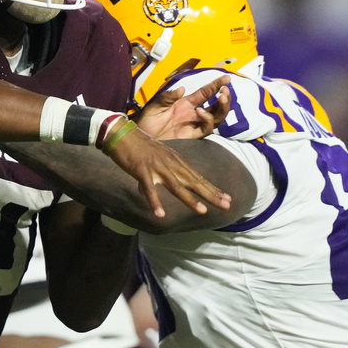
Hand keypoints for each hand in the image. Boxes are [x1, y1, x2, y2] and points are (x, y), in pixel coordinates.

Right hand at [104, 123, 230, 217]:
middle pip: (193, 182)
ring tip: (202, 211)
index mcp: (175, 161)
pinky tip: (160, 214)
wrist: (120, 133)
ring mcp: (157, 166)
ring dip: (189, 199)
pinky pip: (149, 188)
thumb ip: (158, 176)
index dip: (212, 188)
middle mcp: (170, 164)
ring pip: (176, 185)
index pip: (197, 177)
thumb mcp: (155, 159)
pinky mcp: (141, 170)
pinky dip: (155, 201)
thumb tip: (151, 192)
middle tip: (227, 205)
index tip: (227, 198)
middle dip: (211, 194)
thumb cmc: (137, 146)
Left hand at [137, 75, 230, 140]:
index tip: (226, 78)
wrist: (142, 139)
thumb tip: (181, 89)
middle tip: (225, 91)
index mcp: (186, 104)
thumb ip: (168, 97)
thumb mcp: (155, 106)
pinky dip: (208, 119)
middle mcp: (193, 114)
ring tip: (221, 97)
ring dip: (222, 108)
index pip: (206, 93)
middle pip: (216, 107)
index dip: (216, 85)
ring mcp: (194, 125)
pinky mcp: (192, 136)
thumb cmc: (147, 123)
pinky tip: (201, 111)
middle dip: (224, 99)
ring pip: (217, 118)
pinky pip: (206, 128)